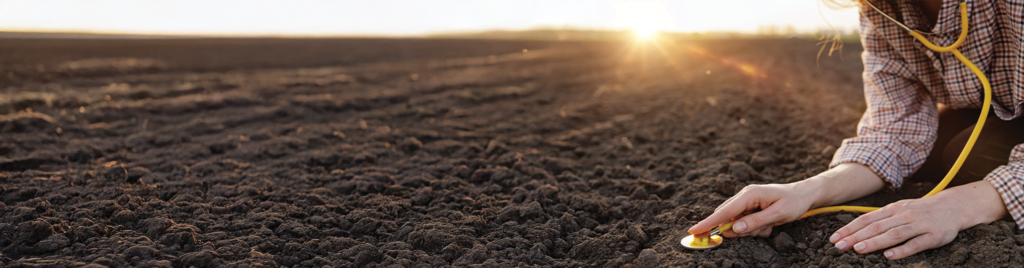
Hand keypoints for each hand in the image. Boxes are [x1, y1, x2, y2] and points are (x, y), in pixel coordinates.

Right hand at [688, 182, 819, 237]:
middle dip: (741, 230)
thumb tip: (734, 229)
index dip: (708, 222)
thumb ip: (755, 222)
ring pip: (738, 224)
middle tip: (763, 228)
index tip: (693, 231)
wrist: (805, 195)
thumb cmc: (794, 201)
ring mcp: (747, 202)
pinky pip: (746, 224)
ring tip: (770, 225)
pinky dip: (756, 228)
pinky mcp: (750, 208)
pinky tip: (769, 224)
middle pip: (729, 219)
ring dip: (752, 230)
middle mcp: (744, 196)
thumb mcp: (778, 213)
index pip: (724, 211)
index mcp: (749, 194)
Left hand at [829, 180, 1008, 259]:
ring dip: (875, 242)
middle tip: (838, 246)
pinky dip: (902, 250)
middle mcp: (904, 215)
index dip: (849, 229)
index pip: (866, 219)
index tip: (834, 238)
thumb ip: (881, 218)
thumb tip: (856, 227)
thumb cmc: (922, 210)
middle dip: (855, 237)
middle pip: (876, 227)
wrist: (955, 206)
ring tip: (858, 249)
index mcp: (893, 209)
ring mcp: (919, 225)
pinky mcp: (934, 236)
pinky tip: (889, 256)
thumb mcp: (900, 209)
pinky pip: (916, 244)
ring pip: (894, 234)